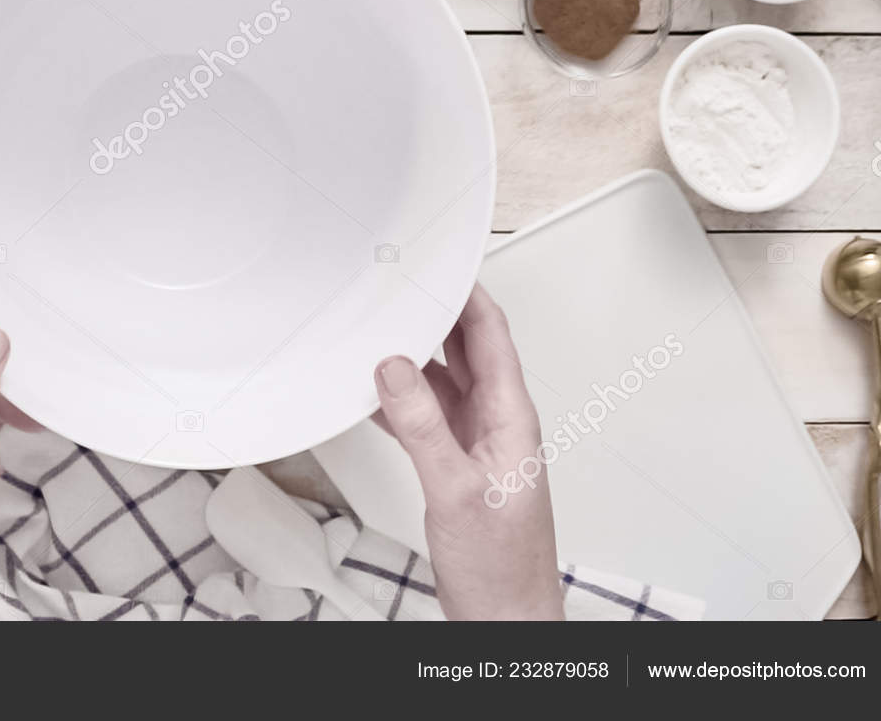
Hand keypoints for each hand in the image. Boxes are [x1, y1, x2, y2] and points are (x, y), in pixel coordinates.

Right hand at [373, 286, 562, 620]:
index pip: (490, 335)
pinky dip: (396, 397)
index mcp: (510, 418)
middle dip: (433, 312)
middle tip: (397, 283)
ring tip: (376, 327)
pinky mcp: (453, 464)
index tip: (436, 263)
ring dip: (411, 354)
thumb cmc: (503, 567)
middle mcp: (495, 423)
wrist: (504, 617)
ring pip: (440, 379)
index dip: (466, 293)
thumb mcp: (456, 488)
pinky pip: (423, 413)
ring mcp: (474, 443)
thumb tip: (396, 370)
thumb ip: (423, 427)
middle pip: (465, 348)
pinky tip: (370, 391)